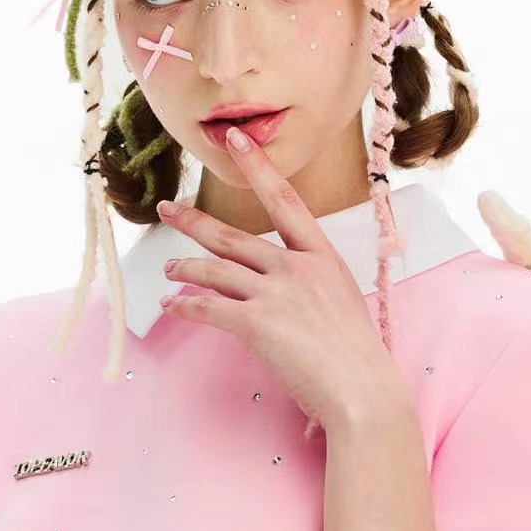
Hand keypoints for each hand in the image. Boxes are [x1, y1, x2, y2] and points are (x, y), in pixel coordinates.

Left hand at [154, 125, 410, 431]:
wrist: (362, 390)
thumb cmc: (355, 358)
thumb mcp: (340, 303)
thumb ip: (311, 286)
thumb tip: (285, 290)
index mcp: (321, 257)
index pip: (284, 199)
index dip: (257, 166)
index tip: (236, 140)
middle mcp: (297, 267)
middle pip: (233, 236)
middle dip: (194, 222)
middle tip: (168, 210)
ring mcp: (277, 293)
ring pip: (215, 269)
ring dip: (185, 268)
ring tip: (168, 271)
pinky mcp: (258, 323)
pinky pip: (208, 307)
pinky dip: (185, 305)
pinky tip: (171, 306)